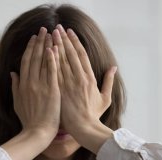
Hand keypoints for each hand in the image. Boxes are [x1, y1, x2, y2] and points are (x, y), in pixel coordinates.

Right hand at [10, 27, 59, 141]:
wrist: (37, 132)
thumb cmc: (29, 120)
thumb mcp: (17, 103)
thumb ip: (15, 87)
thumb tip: (12, 73)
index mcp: (22, 85)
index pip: (26, 62)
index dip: (30, 48)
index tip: (34, 38)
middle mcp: (30, 82)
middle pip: (34, 58)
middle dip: (39, 42)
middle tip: (43, 29)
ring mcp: (41, 86)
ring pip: (43, 62)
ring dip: (47, 46)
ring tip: (51, 34)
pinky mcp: (51, 90)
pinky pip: (52, 71)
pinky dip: (52, 59)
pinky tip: (54, 48)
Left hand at [52, 24, 116, 140]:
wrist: (84, 128)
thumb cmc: (94, 115)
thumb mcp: (105, 98)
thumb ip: (109, 81)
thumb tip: (114, 68)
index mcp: (90, 78)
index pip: (82, 55)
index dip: (75, 42)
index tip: (69, 33)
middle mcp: (80, 78)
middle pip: (70, 54)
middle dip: (63, 40)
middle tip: (57, 28)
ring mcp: (69, 84)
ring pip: (62, 61)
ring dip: (56, 46)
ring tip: (50, 35)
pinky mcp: (60, 90)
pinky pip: (55, 72)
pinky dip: (52, 61)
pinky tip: (48, 51)